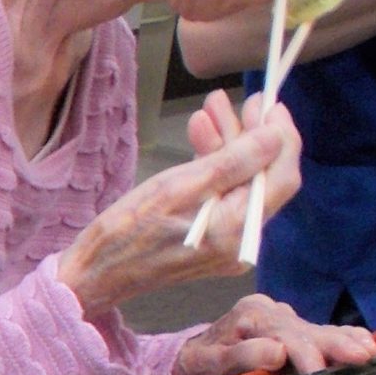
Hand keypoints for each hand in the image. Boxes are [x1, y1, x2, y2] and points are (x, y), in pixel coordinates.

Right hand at [56, 91, 301, 316]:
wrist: (93, 273)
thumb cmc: (127, 232)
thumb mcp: (178, 187)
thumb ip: (232, 162)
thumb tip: (274, 137)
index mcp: (238, 231)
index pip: (282, 177)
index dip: (282, 138)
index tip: (270, 104)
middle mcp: (241, 241)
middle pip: (262, 179)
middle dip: (251, 136)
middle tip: (239, 101)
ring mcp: (226, 243)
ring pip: (241, 184)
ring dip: (229, 146)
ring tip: (209, 110)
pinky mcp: (209, 240)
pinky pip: (223, 197)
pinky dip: (214, 167)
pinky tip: (200, 137)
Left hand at [174, 293, 375, 374]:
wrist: (193, 357)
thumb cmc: (202, 364)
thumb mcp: (212, 362)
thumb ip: (242, 355)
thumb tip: (277, 351)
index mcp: (252, 315)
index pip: (285, 336)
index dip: (305, 355)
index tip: (320, 372)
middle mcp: (272, 311)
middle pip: (308, 329)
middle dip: (336, 345)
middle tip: (362, 358)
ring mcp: (284, 318)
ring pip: (319, 329)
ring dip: (347, 341)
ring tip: (371, 352)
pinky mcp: (293, 328)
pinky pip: (320, 331)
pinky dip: (344, 338)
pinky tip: (367, 344)